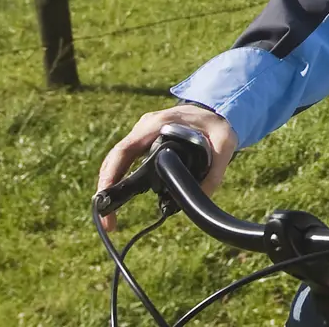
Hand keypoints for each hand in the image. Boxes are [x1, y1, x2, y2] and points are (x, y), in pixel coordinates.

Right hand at [95, 103, 237, 229]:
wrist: (216, 108)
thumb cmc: (217, 124)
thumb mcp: (224, 143)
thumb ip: (215, 171)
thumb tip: (200, 200)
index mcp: (157, 124)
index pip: (125, 149)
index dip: (111, 174)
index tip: (104, 196)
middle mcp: (144, 128)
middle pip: (115, 159)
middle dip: (106, 188)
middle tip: (108, 221)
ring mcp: (142, 135)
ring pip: (117, 162)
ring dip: (110, 187)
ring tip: (110, 218)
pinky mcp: (144, 143)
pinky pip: (125, 162)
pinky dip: (119, 181)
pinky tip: (117, 202)